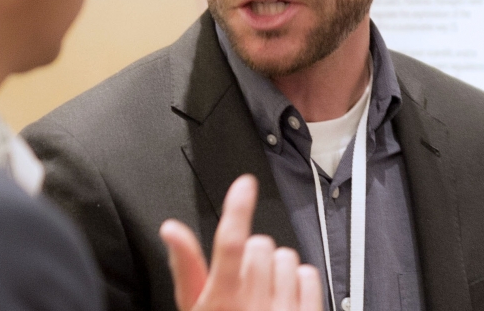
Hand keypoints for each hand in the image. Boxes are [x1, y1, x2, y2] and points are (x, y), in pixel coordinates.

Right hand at [160, 175, 323, 310]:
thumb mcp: (194, 309)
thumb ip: (186, 268)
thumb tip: (172, 229)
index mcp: (220, 300)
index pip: (230, 243)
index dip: (237, 208)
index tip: (244, 185)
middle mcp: (254, 305)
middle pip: (259, 245)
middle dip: (250, 256)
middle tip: (242, 282)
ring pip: (287, 256)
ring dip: (276, 268)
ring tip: (263, 292)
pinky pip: (310, 274)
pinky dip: (299, 280)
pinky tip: (284, 298)